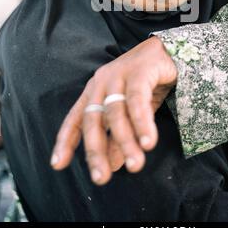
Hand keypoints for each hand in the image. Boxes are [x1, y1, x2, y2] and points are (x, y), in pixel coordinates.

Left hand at [50, 36, 176, 184]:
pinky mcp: (139, 71)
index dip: (66, 141)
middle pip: (92, 119)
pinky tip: (148, 142)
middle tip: (101, 178)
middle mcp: (102, 82)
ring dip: (125, 141)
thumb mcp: (130, 113)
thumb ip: (119, 136)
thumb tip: (112, 166)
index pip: (75, 118)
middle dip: (95, 150)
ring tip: (135, 165)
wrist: (169, 50)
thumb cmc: (147, 82)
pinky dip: (142, 123)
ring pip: (116, 113)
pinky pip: (137, 100)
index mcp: (95, 90)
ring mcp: (119, 75)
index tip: (58, 165)